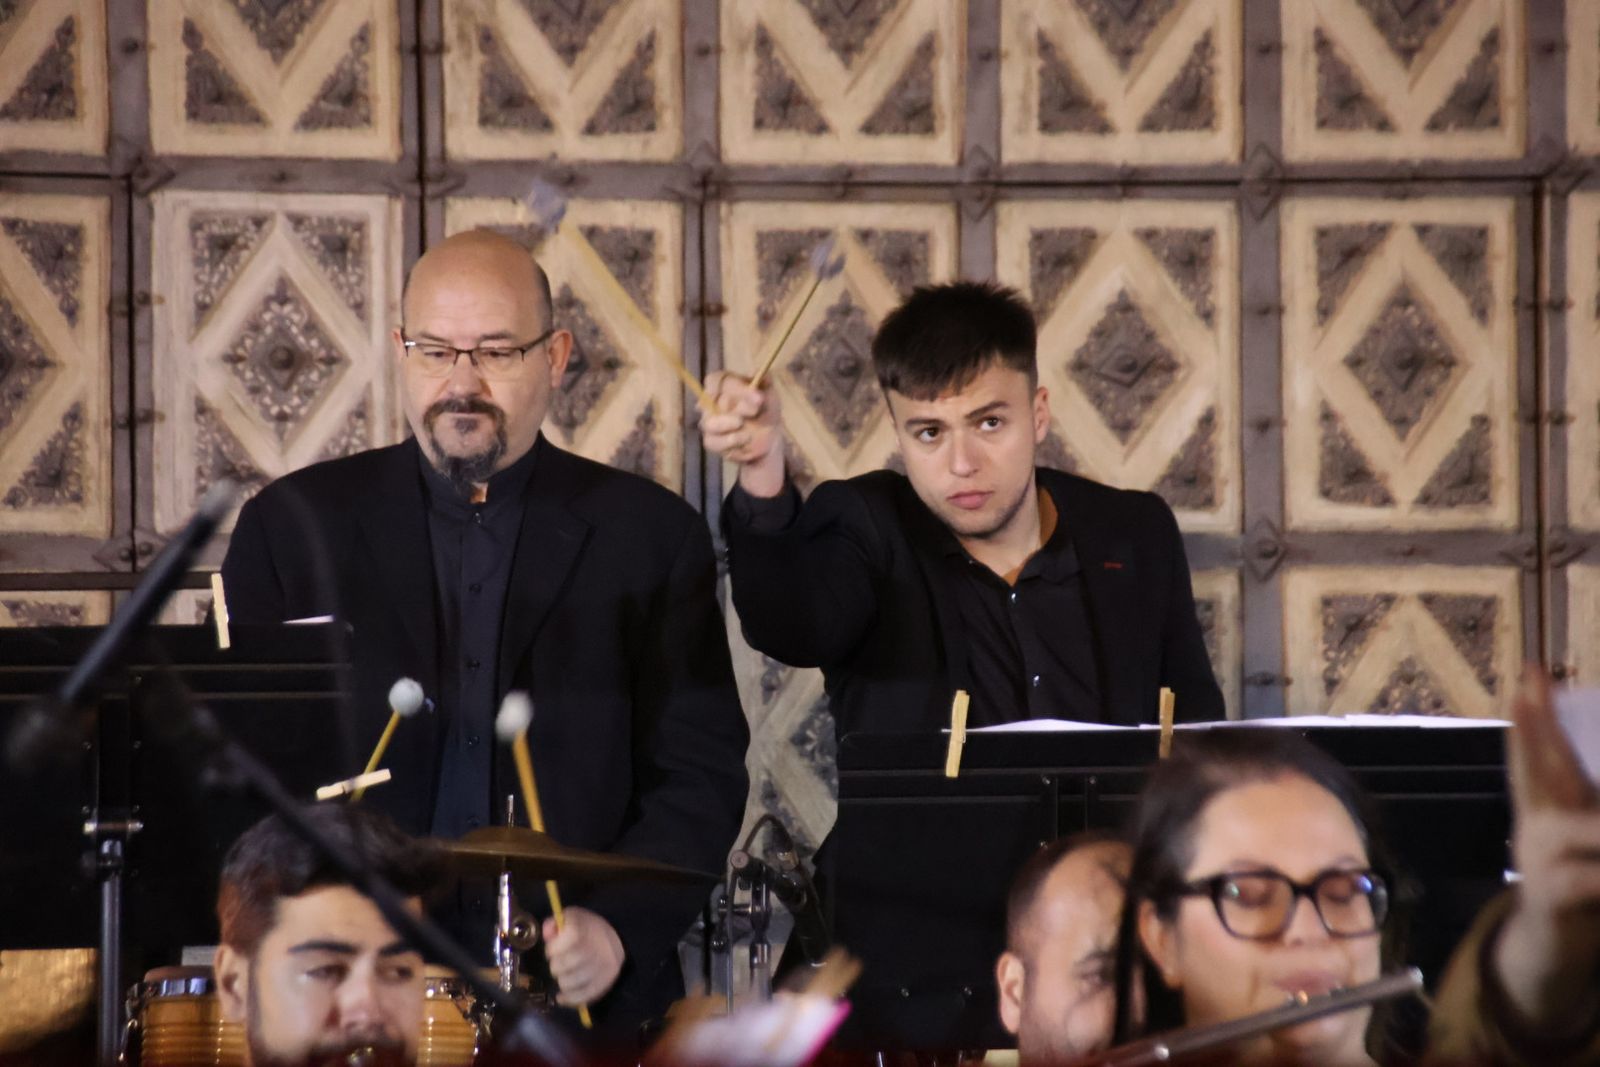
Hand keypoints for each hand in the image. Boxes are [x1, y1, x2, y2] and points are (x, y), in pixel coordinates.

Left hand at [543, 907, 624, 1008]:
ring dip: (561, 981)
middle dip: (555, 966)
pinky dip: (569, 999)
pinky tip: (561, 997)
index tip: (552, 949)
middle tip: (558, 963)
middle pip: (563, 964)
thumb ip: (554, 924)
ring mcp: (601, 967)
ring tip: (563, 976)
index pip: (562, 943)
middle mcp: (594, 948)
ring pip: (570, 982)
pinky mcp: (606, 982)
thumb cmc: (588, 929)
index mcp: (584, 929)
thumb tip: (547, 935)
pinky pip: (584, 996)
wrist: (617, 939)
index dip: (553, 948)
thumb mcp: (571, 918)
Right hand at [700, 371, 784, 497]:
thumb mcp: (772, 398)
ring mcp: (710, 423)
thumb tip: (758, 386)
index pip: (715, 380)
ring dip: (730, 426)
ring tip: (747, 429)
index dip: (724, 385)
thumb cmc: (768, 414)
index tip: (742, 392)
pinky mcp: (712, 442)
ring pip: (708, 423)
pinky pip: (713, 442)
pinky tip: (744, 441)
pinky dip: (730, 443)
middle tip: (756, 408)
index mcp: (727, 387)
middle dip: (736, 405)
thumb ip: (765, 388)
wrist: (768, 442)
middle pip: (711, 400)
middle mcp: (714, 403)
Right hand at [1493, 667, 1599, 1028]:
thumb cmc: (1579, 886)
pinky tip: (1598, 875)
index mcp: (1547, 809)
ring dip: (1595, 824)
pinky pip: (1588, 878)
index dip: (1533, 716)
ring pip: (1577, 826)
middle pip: (1537, 770)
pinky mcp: (1551, 895)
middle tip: (1527, 686)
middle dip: (1534, 728)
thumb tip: (1586, 770)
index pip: (1538, 754)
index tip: (1531, 674)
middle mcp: (1535, 825)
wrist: (1548, 952)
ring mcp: (1538, 859)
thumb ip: (1581, 804)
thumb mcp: (1582, 839)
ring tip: (1597, 824)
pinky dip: (1599, 872)